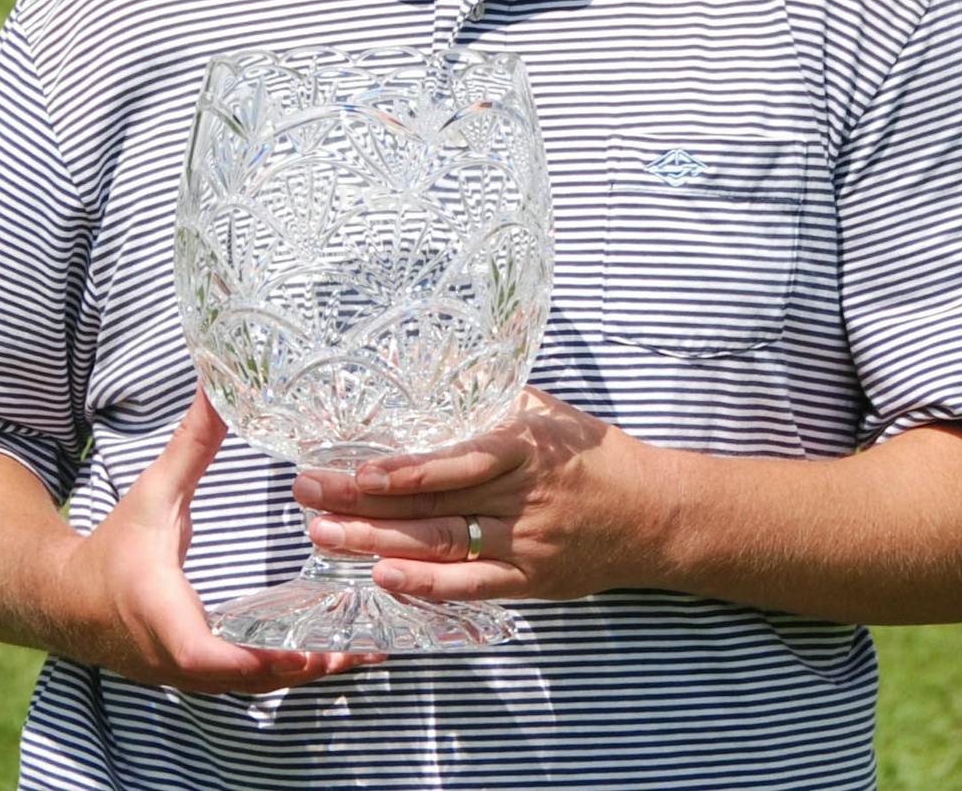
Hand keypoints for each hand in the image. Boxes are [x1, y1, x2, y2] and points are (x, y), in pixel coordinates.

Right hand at [60, 388, 382, 693]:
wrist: (64, 600)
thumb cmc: (112, 546)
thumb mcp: (153, 492)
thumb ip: (191, 444)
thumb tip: (217, 386)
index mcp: (164, 617)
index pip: (207, 655)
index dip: (258, 659)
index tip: (307, 651)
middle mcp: (177, 660)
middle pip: (248, 680)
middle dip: (305, 664)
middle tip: (363, 647)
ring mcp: (187, 677)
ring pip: (251, 687)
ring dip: (303, 671)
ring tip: (363, 650)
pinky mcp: (195, 678)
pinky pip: (244, 682)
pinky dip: (284, 670)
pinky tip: (325, 650)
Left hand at [292, 389, 665, 603]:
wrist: (654, 515)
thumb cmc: (594, 455)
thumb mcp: (549, 412)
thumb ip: (494, 398)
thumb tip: (438, 376)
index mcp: (525, 447)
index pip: (454, 460)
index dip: (402, 468)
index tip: (353, 467)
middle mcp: (522, 496)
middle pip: (431, 502)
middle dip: (362, 499)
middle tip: (307, 492)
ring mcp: (525, 542)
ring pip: (440, 544)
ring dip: (376, 541)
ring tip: (323, 534)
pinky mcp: (530, 580)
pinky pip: (471, 585)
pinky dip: (426, 585)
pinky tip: (382, 577)